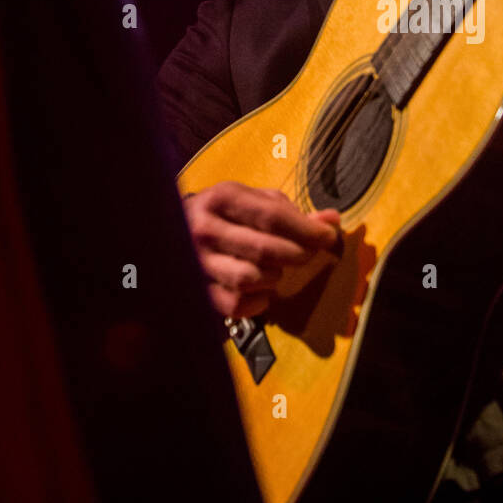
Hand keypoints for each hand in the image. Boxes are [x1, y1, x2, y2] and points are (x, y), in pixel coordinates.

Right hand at [182, 181, 340, 319]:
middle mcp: (204, 229)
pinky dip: (259, 301)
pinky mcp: (197, 291)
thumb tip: (332, 220)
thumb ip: (290, 211)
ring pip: (251, 278)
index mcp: (221, 198)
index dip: (307, 230)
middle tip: (307, 252)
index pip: (273, 217)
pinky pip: (237, 304)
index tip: (328, 236)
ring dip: (273, 276)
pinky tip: (260, 289)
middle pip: (265, 249)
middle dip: (297, 253)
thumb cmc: (221, 215)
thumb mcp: (251, 201)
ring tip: (274, 268)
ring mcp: (197, 262)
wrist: (170, 229)